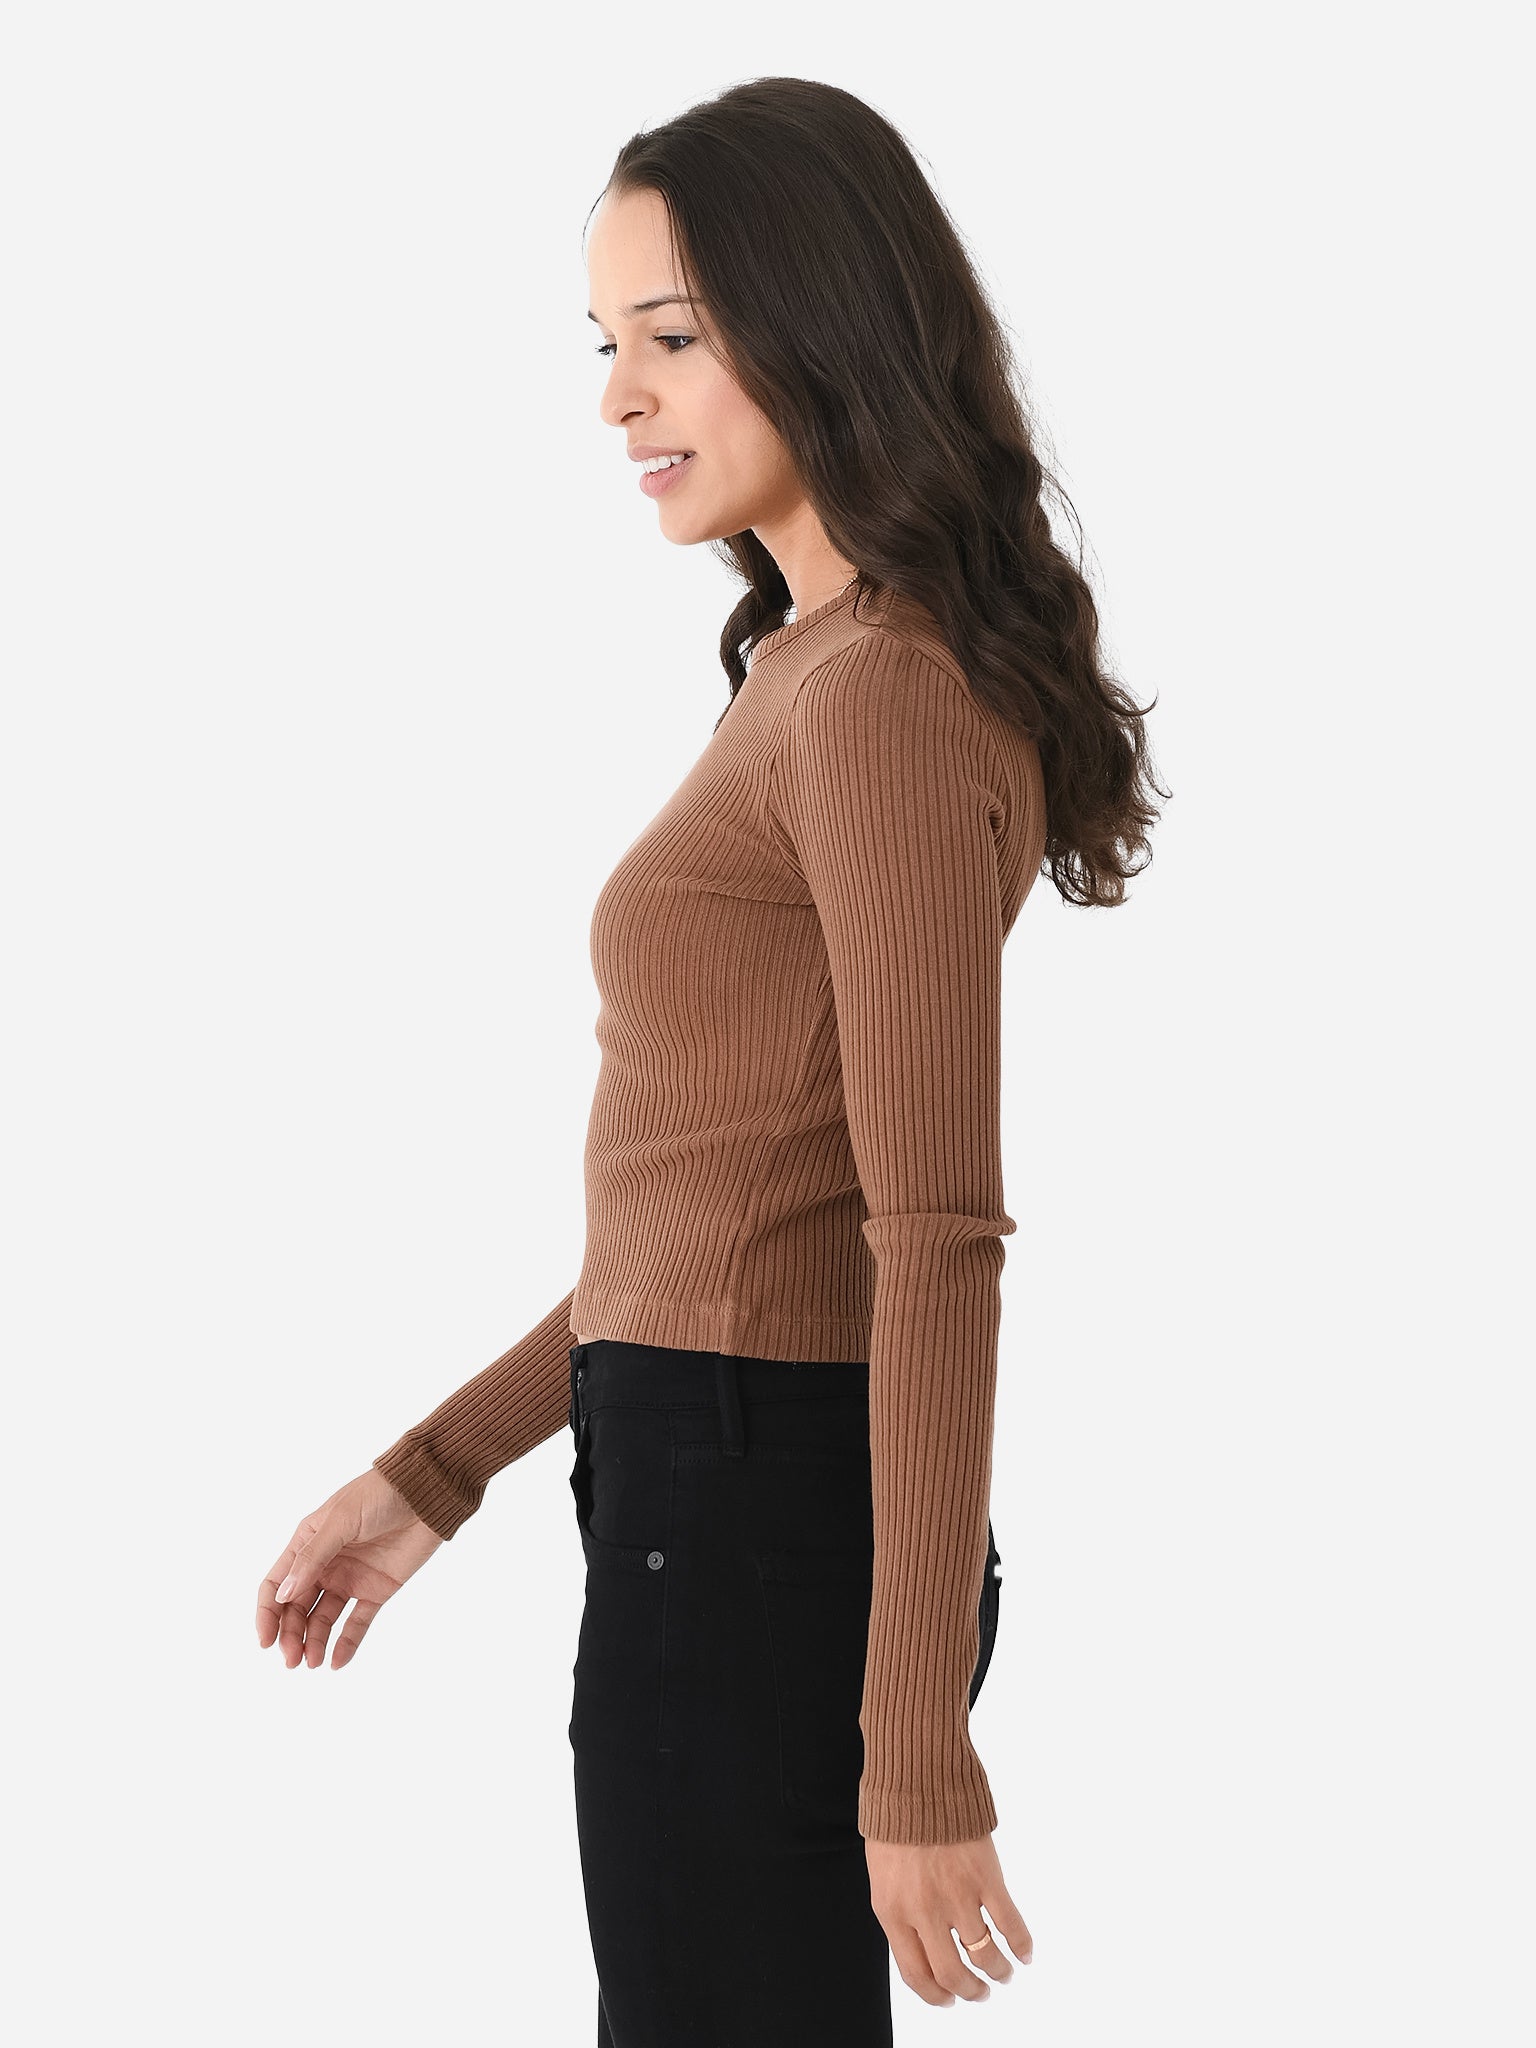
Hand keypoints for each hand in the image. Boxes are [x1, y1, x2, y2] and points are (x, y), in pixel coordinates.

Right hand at [256, 1468, 443, 1669]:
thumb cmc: (379, 1494)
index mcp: (307, 1543)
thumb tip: (285, 1594)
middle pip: (297, 1608)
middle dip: (291, 1635)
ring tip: (313, 1663)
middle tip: (292, 1660)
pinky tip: (337, 1662)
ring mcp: (350, 1578)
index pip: (277, 1584)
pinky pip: (357, 1622)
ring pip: (323, 1619)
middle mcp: (324, 1564)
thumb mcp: (341, 1520)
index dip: (268, 1614)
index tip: (265, 1642)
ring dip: (315, 1642)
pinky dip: (346, 1643)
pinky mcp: (376, 1589)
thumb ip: (313, 1557)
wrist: (426, 1493)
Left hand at [865, 1833, 1032, 2005]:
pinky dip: (1022, 1944)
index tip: (949, 2000)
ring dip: (998, 1972)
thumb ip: (901, 1913)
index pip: (916, 1974)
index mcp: (893, 1912)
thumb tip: (924, 1947)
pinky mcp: (986, 1877)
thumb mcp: (883, 1875)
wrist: (915, 1780)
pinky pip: (1010, 1924)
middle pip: (953, 1973)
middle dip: (970, 1991)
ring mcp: (958, 1895)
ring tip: (1004, 1974)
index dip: (935, 1995)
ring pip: (984, 1955)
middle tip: (980, 1993)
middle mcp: (925, 1911)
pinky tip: (1025, 1953)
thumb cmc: (895, 1825)